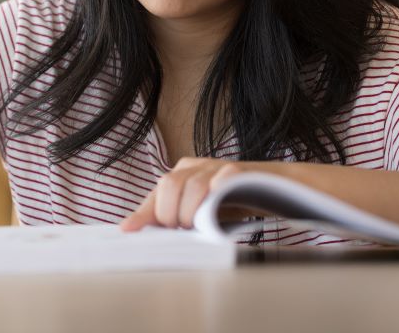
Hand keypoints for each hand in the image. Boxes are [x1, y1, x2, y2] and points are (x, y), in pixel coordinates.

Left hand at [120, 157, 250, 230]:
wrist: (269, 189)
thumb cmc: (229, 204)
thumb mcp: (198, 212)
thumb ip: (173, 218)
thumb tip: (139, 232)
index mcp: (183, 172)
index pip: (158, 190)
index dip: (144, 212)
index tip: (129, 230)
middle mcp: (197, 165)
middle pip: (171, 184)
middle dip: (171, 213)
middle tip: (182, 228)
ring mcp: (218, 165)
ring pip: (195, 185)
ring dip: (192, 211)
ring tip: (197, 225)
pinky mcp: (239, 170)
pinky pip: (224, 177)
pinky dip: (218, 192)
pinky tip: (217, 203)